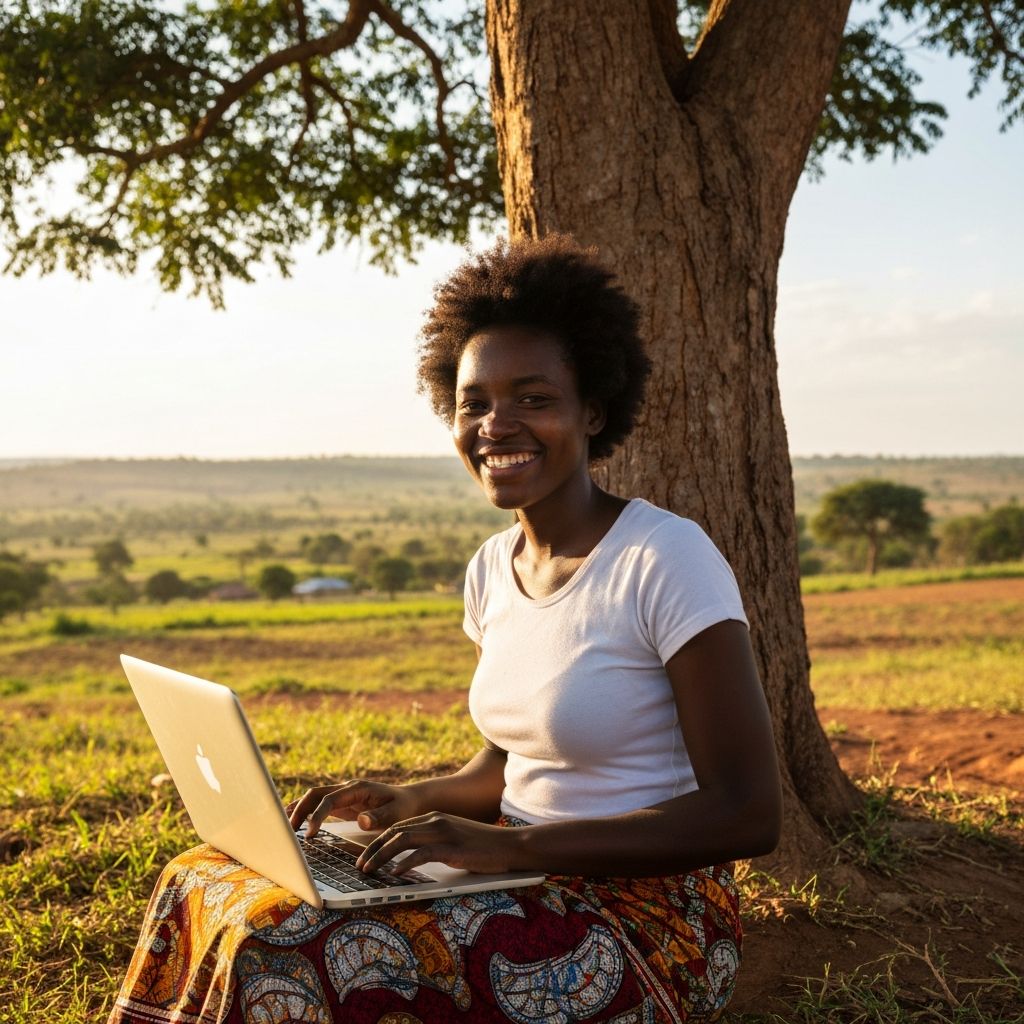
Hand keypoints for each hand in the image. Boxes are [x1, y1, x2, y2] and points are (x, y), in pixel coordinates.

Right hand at [286, 780, 422, 836]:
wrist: (411, 801)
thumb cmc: (404, 808)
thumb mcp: (396, 814)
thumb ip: (379, 817)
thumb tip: (360, 819)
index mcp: (357, 789)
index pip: (329, 800)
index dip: (317, 816)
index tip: (310, 834)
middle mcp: (347, 789)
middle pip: (315, 794)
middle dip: (300, 809)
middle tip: (288, 830)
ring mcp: (344, 795)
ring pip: (314, 798)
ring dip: (299, 809)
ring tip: (283, 826)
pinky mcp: (342, 804)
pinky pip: (319, 805)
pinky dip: (305, 811)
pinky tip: (294, 821)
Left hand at [355, 812, 522, 875]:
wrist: (510, 845)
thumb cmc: (482, 847)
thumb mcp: (452, 840)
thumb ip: (433, 844)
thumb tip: (410, 860)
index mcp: (433, 817)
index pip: (397, 827)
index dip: (377, 842)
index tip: (364, 857)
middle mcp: (435, 820)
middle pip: (394, 832)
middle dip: (372, 849)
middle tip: (359, 866)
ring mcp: (443, 832)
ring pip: (402, 841)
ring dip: (381, 856)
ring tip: (368, 870)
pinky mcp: (451, 846)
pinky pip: (421, 854)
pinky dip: (405, 863)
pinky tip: (395, 874)